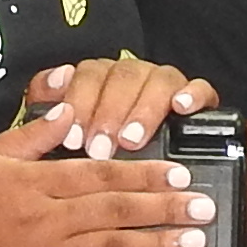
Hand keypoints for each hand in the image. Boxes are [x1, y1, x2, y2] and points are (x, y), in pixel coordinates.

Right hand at [0, 126, 208, 246]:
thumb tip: (70, 109)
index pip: (102, 176)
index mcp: (36, 184)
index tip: (179, 174)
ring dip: (157, 245)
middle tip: (204, 207)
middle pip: (116, 211)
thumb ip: (33, 136)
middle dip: (166, 208)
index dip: (145, 175)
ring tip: (193, 241)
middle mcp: (47, 220)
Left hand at [26, 54, 216, 153]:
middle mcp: (133, 75)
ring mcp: (165, 83)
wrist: (137, 172)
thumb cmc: (91, 147)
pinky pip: (200, 88)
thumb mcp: (58, 129)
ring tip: (132, 141)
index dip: (80, 104)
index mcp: (100, 77)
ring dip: (143, 110)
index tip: (72, 139)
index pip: (89, 75)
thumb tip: (55, 81)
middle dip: (109, 114)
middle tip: (100, 148)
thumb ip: (46, 102)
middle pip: (124, 77)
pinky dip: (192, 94)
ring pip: (158, 80)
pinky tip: (182, 108)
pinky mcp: (197, 98)